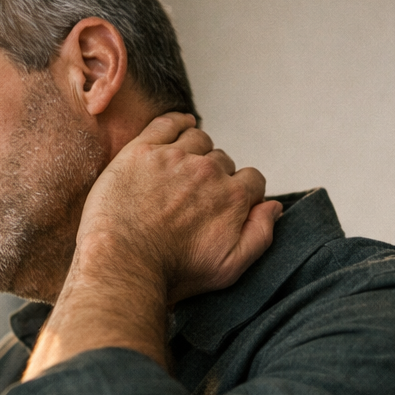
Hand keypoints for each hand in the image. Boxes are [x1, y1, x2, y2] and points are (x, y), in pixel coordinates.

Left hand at [75, 112, 281, 303]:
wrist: (121, 265)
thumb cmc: (171, 273)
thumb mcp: (228, 268)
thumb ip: (259, 235)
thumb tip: (274, 207)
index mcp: (232, 196)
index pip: (252, 180)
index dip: (240, 191)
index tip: (223, 202)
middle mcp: (208, 171)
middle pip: (222, 161)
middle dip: (213, 175)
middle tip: (192, 196)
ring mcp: (174, 157)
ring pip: (197, 139)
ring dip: (195, 151)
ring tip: (180, 170)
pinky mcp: (142, 151)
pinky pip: (167, 123)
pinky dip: (177, 122)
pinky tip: (179, 126)